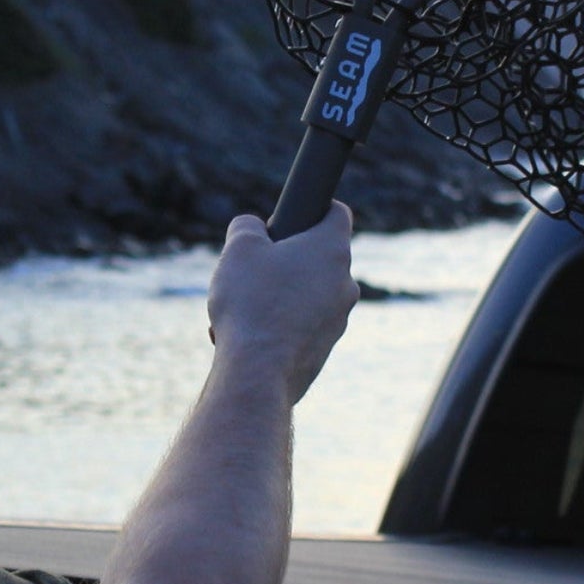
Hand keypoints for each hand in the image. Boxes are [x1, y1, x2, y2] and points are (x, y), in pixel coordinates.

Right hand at [206, 206, 357, 401]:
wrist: (258, 374)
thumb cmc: (251, 304)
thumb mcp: (239, 249)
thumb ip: (246, 226)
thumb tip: (251, 228)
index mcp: (331, 250)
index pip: (336, 213)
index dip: (312, 209)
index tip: (286, 221)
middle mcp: (345, 283)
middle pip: (317, 257)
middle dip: (285, 259)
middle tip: (253, 270)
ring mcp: (338, 319)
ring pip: (307, 294)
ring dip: (278, 295)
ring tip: (243, 309)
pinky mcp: (325, 348)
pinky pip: (302, 325)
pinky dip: (278, 325)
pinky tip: (247, 336)